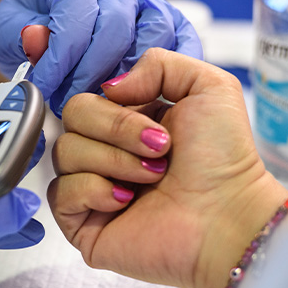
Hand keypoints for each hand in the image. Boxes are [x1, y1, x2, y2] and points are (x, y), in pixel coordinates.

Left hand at [0, 0, 202, 116]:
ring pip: (154, 35)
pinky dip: (173, 72)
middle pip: (116, 26)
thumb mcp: (9, 26)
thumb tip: (37, 40)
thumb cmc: (34, 23)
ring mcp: (147, 1)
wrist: (57, 16)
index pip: (75, 8)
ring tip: (101, 105)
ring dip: (128, 79)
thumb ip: (19, 34)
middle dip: (90, 73)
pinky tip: (150, 99)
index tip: (45, 85)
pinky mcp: (170, 22)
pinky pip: (183, 42)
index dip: (61, 54)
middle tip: (70, 103)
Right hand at [47, 49, 287, 287]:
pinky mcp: (82, 223)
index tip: (145, 113)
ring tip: (153, 178)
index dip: (107, 98)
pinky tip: (126, 201)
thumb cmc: (224, 159)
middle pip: (72, 116)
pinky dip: (93, 190)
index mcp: (130, 120)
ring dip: (113, 161)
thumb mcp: (208, 86)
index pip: (90, 93)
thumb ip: (158, 64)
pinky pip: (60, 192)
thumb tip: (109, 87)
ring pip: (65, 152)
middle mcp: (108, 151)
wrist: (227, 216)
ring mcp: (92, 187)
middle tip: (160, 149)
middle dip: (117, 128)